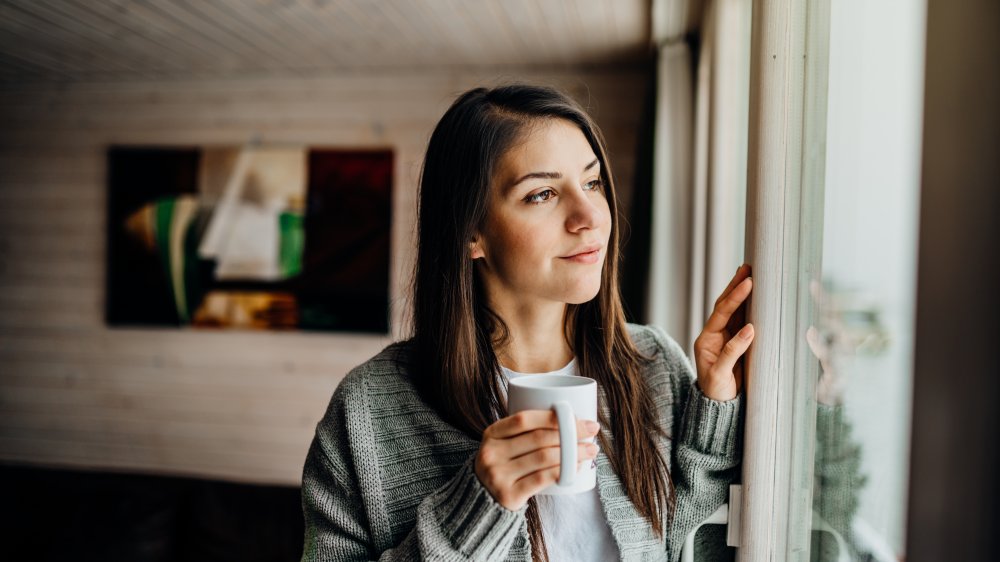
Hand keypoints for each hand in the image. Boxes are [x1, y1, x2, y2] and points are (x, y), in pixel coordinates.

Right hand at [474, 410, 599, 510]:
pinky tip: (577, 468)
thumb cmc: (504, 466)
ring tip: (590, 450)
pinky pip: (542, 479)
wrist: (483, 500)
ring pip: (544, 458)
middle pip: (538, 438)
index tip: (577, 417)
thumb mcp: (503, 444)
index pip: (524, 419)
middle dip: (570, 433)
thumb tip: (570, 418)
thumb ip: (524, 431)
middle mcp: (491, 453)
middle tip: (592, 431)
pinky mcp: (508, 495)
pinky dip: (563, 472)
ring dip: (573, 453)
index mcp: (491, 434)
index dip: (553, 416)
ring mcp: (498, 475)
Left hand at [693, 264, 753, 400]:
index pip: (721, 313)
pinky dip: (748, 306)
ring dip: (741, 292)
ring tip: (749, 273)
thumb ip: (733, 351)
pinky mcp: (735, 342)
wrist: (719, 406)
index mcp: (706, 340)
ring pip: (733, 310)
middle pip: (724, 305)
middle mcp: (714, 335)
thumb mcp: (721, 374)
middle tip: (747, 267)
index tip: (748, 284)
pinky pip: (741, 320)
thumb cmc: (717, 392)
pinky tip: (754, 295)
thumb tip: (750, 329)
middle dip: (735, 286)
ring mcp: (724, 338)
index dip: (735, 298)